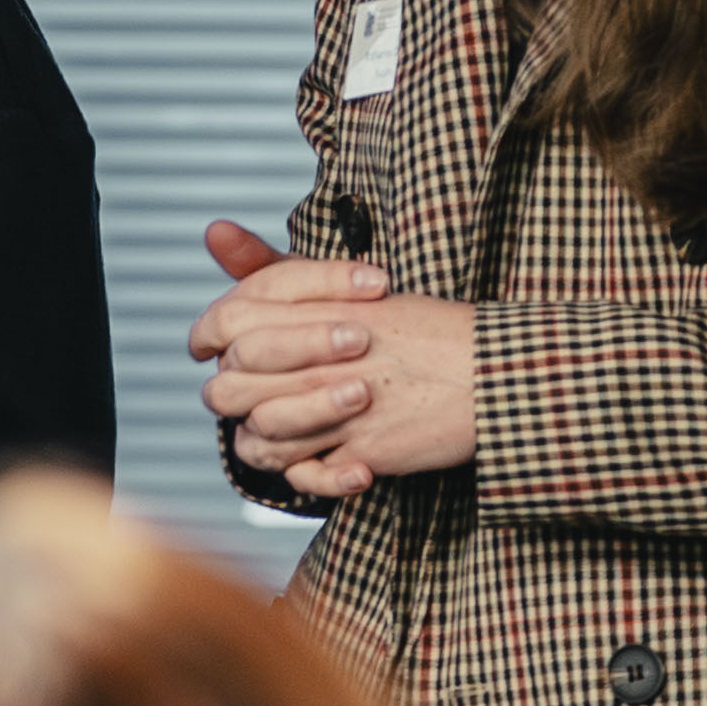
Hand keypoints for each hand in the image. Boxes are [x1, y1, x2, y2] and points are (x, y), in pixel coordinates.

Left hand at [189, 217, 476, 496]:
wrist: (498, 371)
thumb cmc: (427, 329)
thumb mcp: (351, 288)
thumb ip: (276, 271)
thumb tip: (213, 230)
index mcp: (313, 310)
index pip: (225, 324)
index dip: (208, 340)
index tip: (213, 351)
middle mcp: (317, 359)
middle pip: (228, 388)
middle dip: (237, 397)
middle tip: (269, 395)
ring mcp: (339, 409)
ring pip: (257, 436)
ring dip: (272, 436)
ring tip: (305, 429)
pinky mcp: (365, 451)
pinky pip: (306, 475)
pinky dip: (313, 476)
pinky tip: (339, 463)